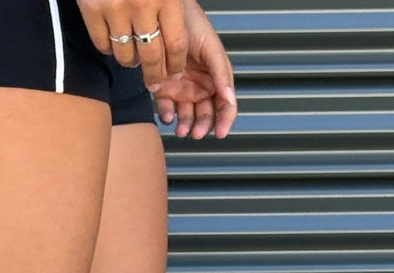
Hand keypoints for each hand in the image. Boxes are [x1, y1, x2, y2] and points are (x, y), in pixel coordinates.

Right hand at [77, 0, 187, 87]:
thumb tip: (181, 37)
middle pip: (152, 57)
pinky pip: (103, 45)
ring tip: (134, 58)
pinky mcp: (93, 11)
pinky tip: (115, 43)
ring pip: (126, 56)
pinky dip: (109, 50)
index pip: (176, 44)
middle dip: (155, 74)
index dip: (175, 64)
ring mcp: (115, 9)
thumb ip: (174, 5)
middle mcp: (142, 5)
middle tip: (154, 82)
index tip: (173, 73)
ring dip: (131, 62)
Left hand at [150, 0, 236, 138]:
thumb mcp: (211, 48)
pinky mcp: (164, 90)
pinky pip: (166, 110)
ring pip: (186, 117)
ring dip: (185, 126)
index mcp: (216, 78)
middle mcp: (200, 87)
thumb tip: (229, 98)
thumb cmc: (192, 26)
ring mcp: (182, 90)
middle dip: (202, 126)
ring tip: (182, 129)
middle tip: (197, 133)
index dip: (225, 120)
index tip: (221, 133)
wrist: (165, 17)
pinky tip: (168, 116)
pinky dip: (167, 116)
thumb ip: (220, 73)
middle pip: (205, 115)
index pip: (225, 104)